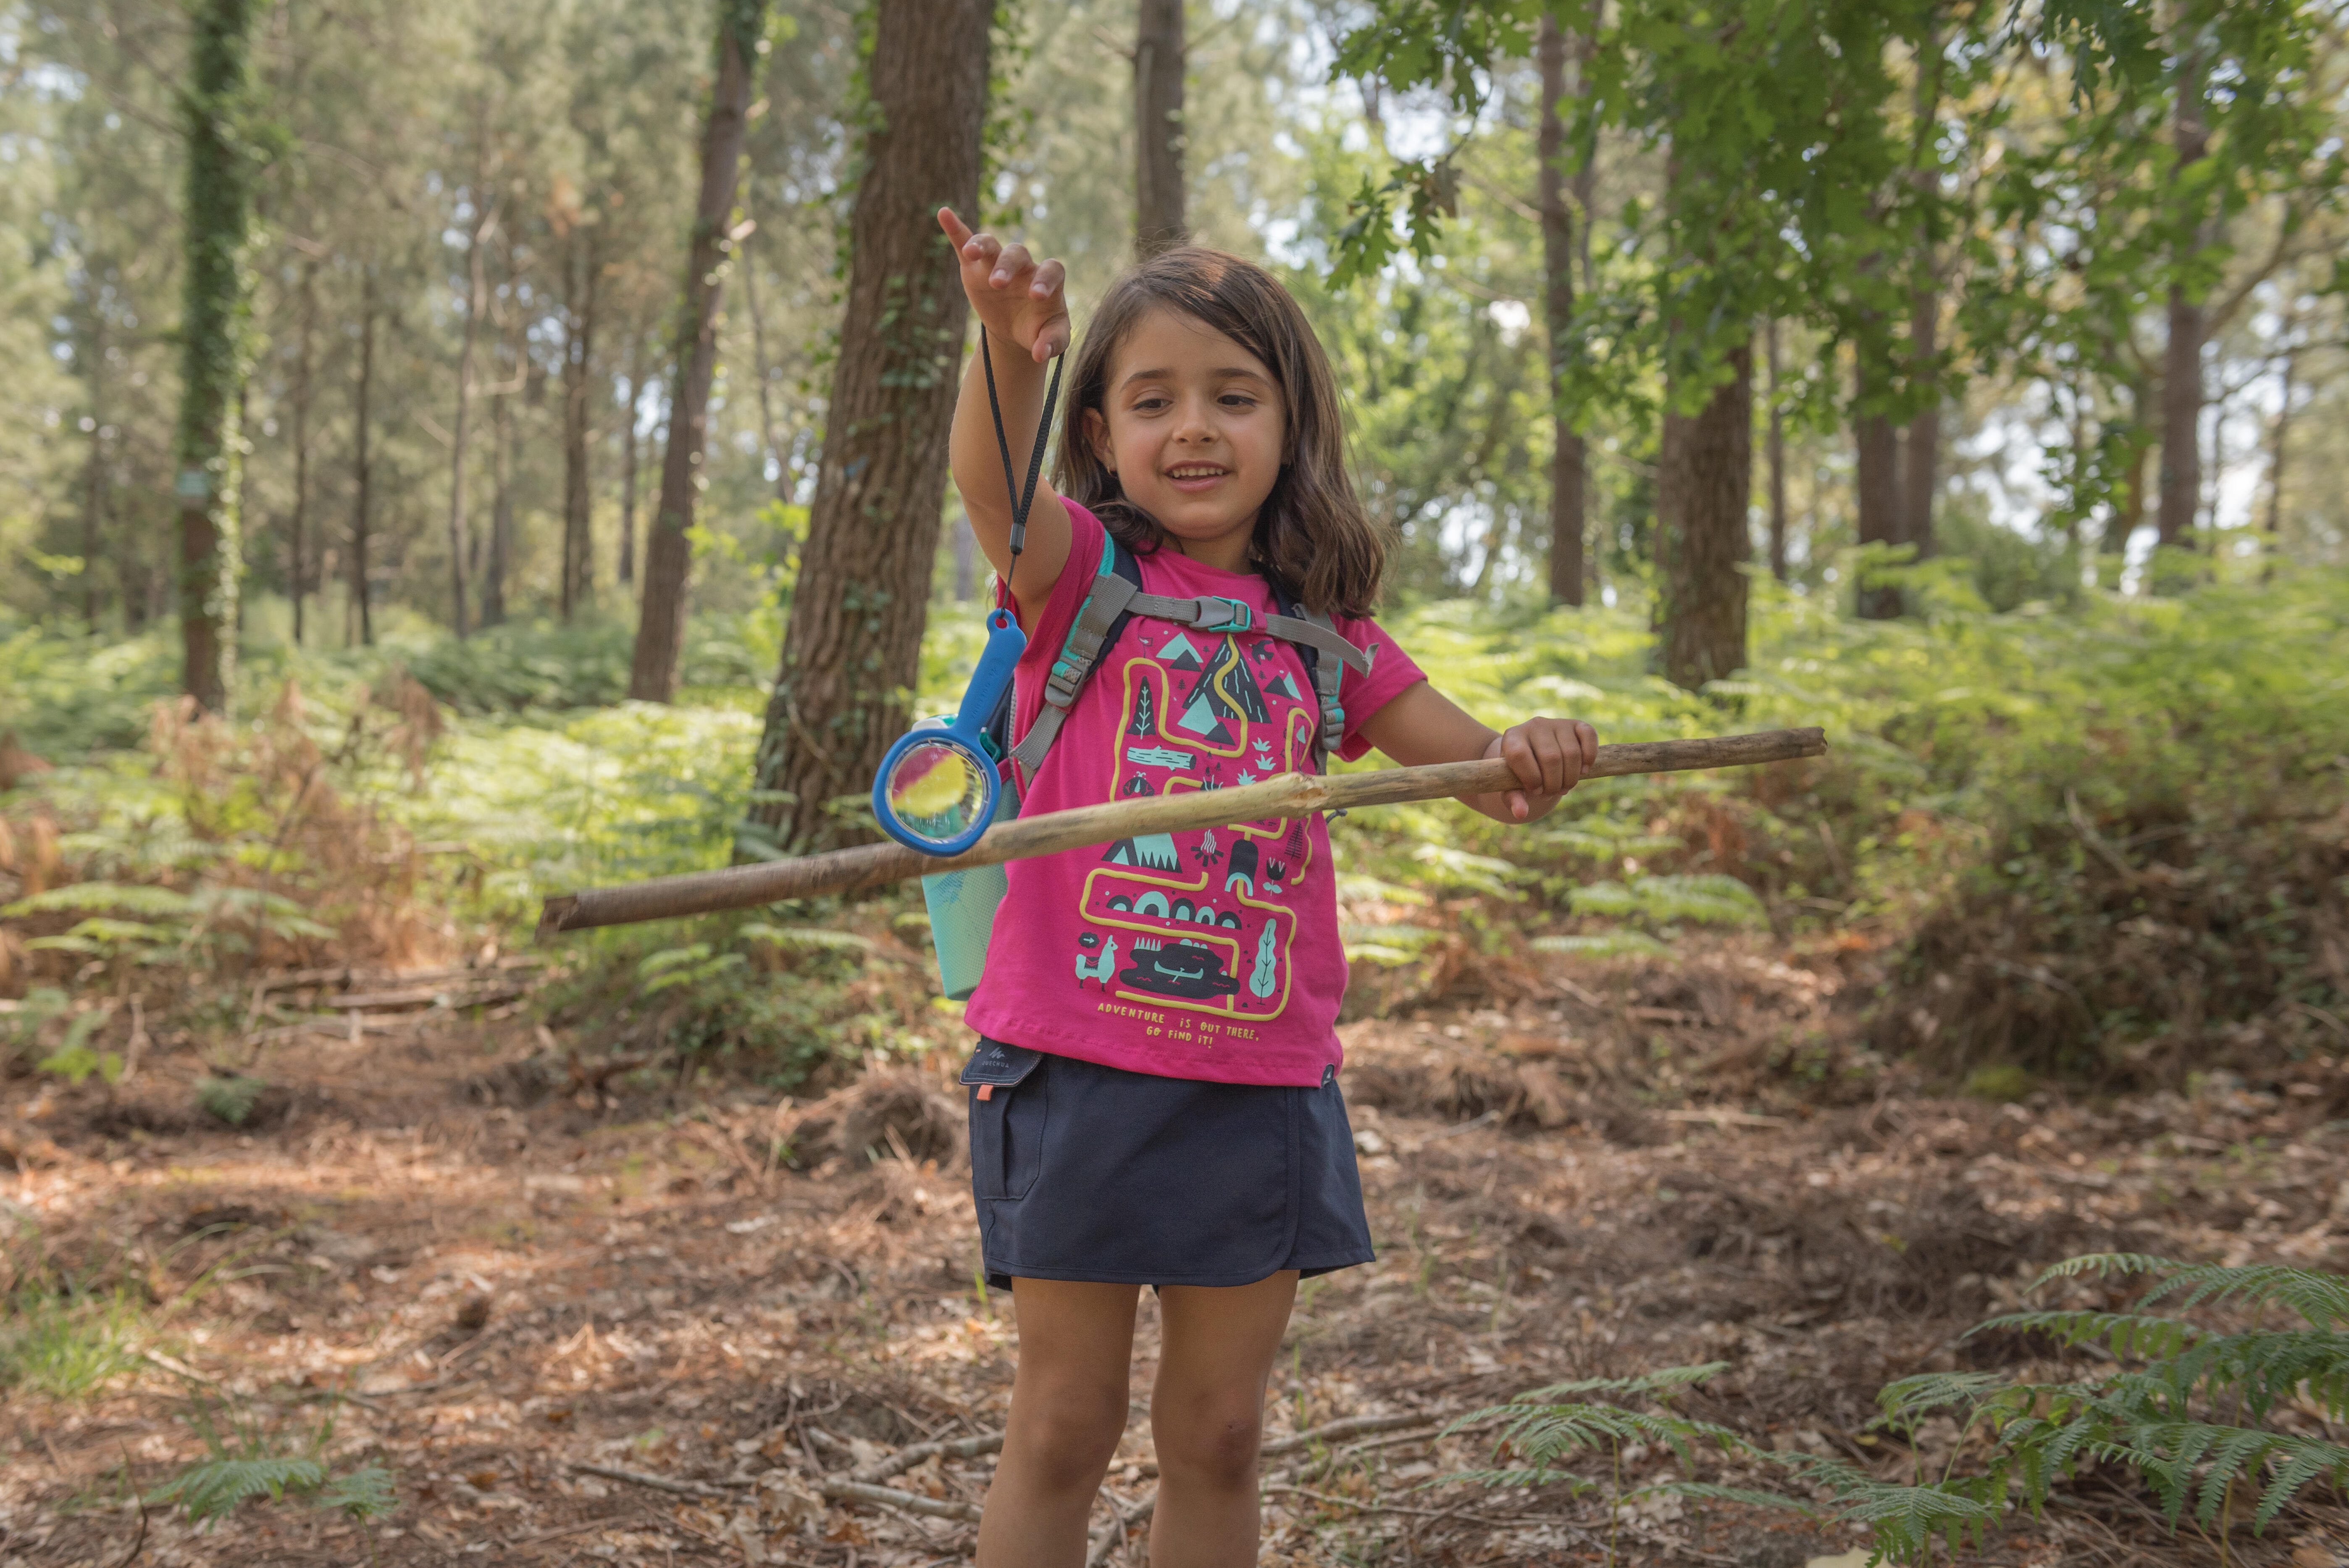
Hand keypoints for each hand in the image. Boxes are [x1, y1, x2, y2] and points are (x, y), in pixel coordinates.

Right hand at [938, 207, 1069, 363]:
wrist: (1016, 330)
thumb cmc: (1038, 329)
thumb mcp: (1052, 338)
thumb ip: (1052, 344)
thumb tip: (1040, 354)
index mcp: (1047, 280)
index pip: (1051, 269)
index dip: (1044, 279)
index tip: (1035, 296)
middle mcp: (1023, 266)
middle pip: (1016, 254)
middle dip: (1007, 267)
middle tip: (998, 285)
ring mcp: (998, 263)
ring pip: (991, 245)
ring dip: (981, 246)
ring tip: (970, 254)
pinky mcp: (975, 267)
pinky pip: (965, 241)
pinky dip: (955, 229)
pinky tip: (944, 213)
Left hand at [1486, 716, 1597, 822]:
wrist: (1536, 755)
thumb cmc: (1522, 773)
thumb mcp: (1512, 786)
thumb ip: (1513, 799)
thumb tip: (1521, 813)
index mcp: (1512, 737)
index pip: (1520, 755)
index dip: (1530, 777)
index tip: (1536, 791)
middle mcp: (1534, 725)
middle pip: (1551, 758)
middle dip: (1554, 783)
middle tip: (1551, 793)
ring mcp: (1557, 723)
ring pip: (1572, 752)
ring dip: (1571, 777)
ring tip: (1563, 787)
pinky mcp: (1576, 724)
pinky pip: (1589, 736)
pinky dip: (1590, 757)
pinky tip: (1583, 771)